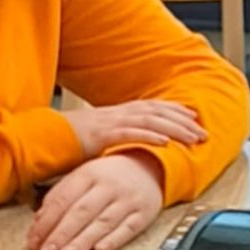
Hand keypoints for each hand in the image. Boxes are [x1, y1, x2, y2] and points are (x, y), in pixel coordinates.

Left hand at [29, 154, 165, 249]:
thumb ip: (61, 197)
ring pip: (103, 222)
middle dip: (61, 234)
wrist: (149, 166)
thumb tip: (39, 223)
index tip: (33, 241)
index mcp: (89, 173)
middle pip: (81, 211)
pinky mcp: (143, 213)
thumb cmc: (109, 176)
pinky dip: (114, 240)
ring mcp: (128, 200)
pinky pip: (128, 228)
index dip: (46, 222)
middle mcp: (108, 185)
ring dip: (83, 240)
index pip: (63, 199)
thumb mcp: (84, 177)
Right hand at [65, 99, 205, 156]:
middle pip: (159, 112)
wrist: (47, 137)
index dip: (175, 109)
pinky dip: (150, 137)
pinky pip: (131, 134)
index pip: (154, 106)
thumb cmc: (71, 139)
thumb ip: (119, 136)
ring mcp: (112, 122)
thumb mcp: (101, 134)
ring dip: (175, 129)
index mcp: (120, 112)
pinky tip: (165, 143)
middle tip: (203, 132)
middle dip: (183, 121)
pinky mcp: (104, 134)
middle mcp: (119, 113)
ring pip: (151, 121)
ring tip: (193, 138)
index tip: (193, 115)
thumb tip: (135, 143)